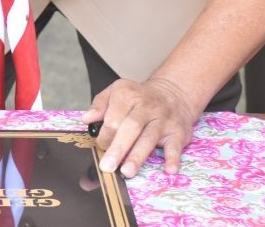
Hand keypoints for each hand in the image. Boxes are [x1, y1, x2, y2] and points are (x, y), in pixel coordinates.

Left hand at [81, 77, 197, 178]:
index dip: (105, 135)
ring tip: (127, 172)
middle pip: (130, 128)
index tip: (100, 146)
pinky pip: (175, 146)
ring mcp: (162, 120)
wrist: (173, 93)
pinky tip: (168, 170)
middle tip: (107, 166)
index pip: (113, 118)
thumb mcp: (116, 91)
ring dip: (137, 156)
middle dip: (118, 148)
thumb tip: (87, 119)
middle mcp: (146, 107)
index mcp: (127, 96)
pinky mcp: (177, 132)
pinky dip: (173, 159)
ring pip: (149, 138)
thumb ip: (99, 105)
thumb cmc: (139, 97)